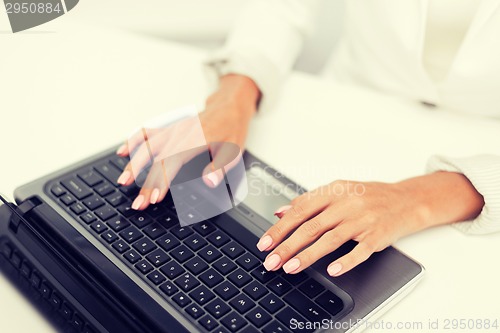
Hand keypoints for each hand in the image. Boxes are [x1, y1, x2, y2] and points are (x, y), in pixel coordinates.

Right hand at [116, 74, 260, 209]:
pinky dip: (133, 141)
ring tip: (123, 182)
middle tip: (138, 203)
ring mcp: (172, 130)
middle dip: (145, 184)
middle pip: (156, 159)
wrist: (229, 107)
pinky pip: (147, 132)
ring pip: (147, 146)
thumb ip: (221, 167)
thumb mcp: (234, 150)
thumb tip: (209, 181)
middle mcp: (180, 134)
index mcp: (196, 140)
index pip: (172, 162)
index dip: (161, 181)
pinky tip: (122, 152)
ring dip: (133, 165)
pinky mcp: (169, 128)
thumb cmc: (231, 129)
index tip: (154, 197)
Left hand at [256, 172, 483, 276]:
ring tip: (290, 268)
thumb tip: (280, 212)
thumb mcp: (337, 191)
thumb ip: (308, 201)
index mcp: (332, 191)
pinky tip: (333, 270)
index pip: (299, 210)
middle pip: (310, 226)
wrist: (406, 199)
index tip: (264, 243)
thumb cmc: (368, 197)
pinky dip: (347, 260)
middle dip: (287, 246)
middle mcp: (345, 203)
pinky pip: (360, 249)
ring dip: (308, 255)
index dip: (279, 228)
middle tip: (271, 261)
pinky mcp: (377, 234)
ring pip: (330, 238)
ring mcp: (362, 219)